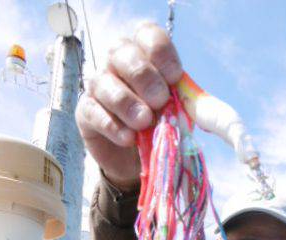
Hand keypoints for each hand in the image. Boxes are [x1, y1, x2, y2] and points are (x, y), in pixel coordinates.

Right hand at [75, 22, 182, 190]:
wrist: (138, 157)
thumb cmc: (160, 125)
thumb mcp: (176, 112)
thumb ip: (184, 104)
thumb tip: (199, 107)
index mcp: (143, 53)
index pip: (147, 35)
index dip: (160, 53)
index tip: (175, 77)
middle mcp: (116, 62)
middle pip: (122, 52)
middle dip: (144, 77)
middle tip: (160, 101)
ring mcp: (98, 86)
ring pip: (104, 83)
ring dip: (126, 103)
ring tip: (144, 122)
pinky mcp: (86, 112)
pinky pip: (93, 112)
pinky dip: (112, 126)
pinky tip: (129, 138)